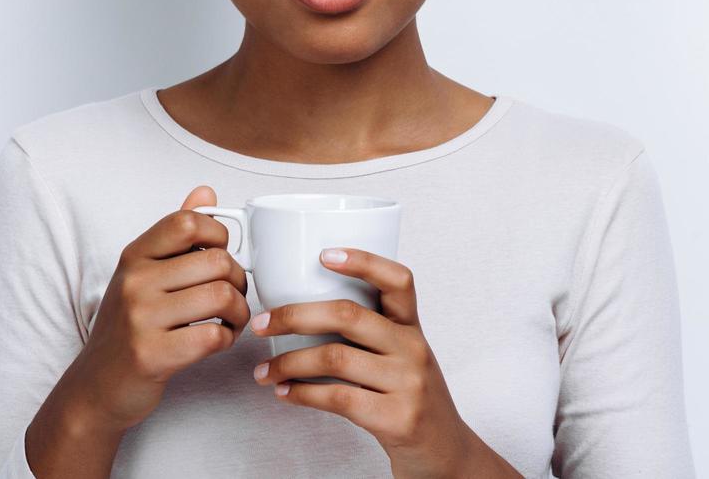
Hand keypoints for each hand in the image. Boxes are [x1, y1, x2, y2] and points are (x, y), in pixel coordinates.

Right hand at [56, 186, 251, 433]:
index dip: (218, 236)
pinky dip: (227, 339)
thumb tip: (206, 192)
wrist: (95, 388)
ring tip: (229, 320)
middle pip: (216, 260)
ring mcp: (141, 318)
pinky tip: (217, 340)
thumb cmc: (127, 329)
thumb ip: (175, 235)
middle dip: (237, 280)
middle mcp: (134, 282)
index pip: (187, 221)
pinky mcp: (153, 355)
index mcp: (134, 257)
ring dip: (239, 312)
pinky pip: (213, 335)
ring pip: (221, 296)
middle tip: (231, 297)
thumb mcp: (142, 275)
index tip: (219, 256)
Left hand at [248, 248, 517, 477]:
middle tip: (263, 322)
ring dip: (288, 362)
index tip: (324, 254)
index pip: (398, 280)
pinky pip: (337, 398)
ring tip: (265, 370)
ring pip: (335, 358)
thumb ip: (371, 336)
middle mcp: (413, 350)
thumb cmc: (413, 401)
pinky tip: (286, 392)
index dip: (363, 261)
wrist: (445, 453)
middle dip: (295, 316)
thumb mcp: (404, 359)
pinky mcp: (396, 418)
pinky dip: (302, 394)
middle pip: (349, 315)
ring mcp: (407, 384)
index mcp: (412, 329)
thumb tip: (304, 314)